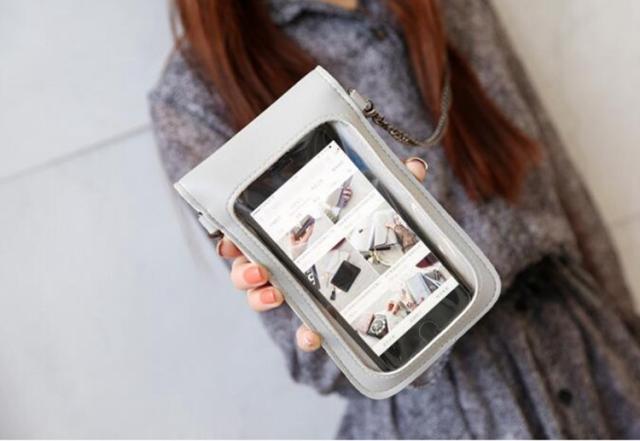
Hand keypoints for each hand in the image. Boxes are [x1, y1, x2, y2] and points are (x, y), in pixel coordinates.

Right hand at [219, 157, 426, 351]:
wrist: (399, 279)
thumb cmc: (374, 234)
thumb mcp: (380, 206)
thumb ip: (392, 186)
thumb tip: (415, 166)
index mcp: (293, 235)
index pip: (253, 235)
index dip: (233, 240)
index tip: (227, 241)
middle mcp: (289, 264)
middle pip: (248, 269)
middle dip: (242, 271)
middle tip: (255, 269)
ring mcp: (302, 291)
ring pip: (263, 299)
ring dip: (259, 299)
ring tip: (273, 294)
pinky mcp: (322, 316)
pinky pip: (304, 330)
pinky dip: (305, 335)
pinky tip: (312, 334)